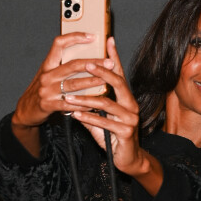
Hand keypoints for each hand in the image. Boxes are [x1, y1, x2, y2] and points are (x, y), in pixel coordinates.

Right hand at [13, 33, 110, 127]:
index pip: (59, 44)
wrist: (27, 110)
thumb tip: (88, 58)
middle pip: (72, 65)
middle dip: (93, 63)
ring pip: (73, 85)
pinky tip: (96, 103)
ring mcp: (47, 90)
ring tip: (106, 81)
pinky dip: (84, 103)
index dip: (75, 37)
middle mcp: (47, 75)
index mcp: (47, 65)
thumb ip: (63, 67)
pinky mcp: (49, 105)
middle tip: (109, 63)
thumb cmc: (43, 90)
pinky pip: (71, 104)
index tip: (92, 36)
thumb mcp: (50, 75)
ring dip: (92, 82)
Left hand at [65, 37, 159, 185]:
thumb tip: (74, 95)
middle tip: (85, 64)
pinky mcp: (126, 132)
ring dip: (85, 99)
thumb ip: (91, 107)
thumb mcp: (102, 119)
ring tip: (69, 97)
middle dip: (101, 72)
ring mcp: (130, 118)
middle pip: (117, 83)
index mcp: (126, 98)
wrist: (129, 159)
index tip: (108, 40)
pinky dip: (88, 118)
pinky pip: (104, 122)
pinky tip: (76, 116)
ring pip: (106, 103)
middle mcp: (131, 105)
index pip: (120, 74)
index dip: (114, 57)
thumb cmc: (115, 137)